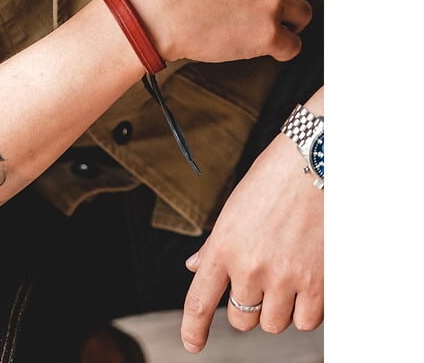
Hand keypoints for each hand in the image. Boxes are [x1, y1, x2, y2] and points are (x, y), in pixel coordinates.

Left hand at [180, 131, 323, 352]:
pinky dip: (305, 310)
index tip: (192, 343)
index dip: (193, 328)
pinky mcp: (317, 284)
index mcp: (223, 248)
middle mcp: (250, 269)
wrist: (310, 167)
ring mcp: (284, 279)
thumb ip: (214, 246)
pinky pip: (306, 321)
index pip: (201, 300)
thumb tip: (195, 268)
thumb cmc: (269, 183)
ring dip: (277, 309)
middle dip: (247, 308)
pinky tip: (305, 284)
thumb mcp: (232, 210)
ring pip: (273, 324)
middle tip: (259, 282)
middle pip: (242, 320)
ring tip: (284, 277)